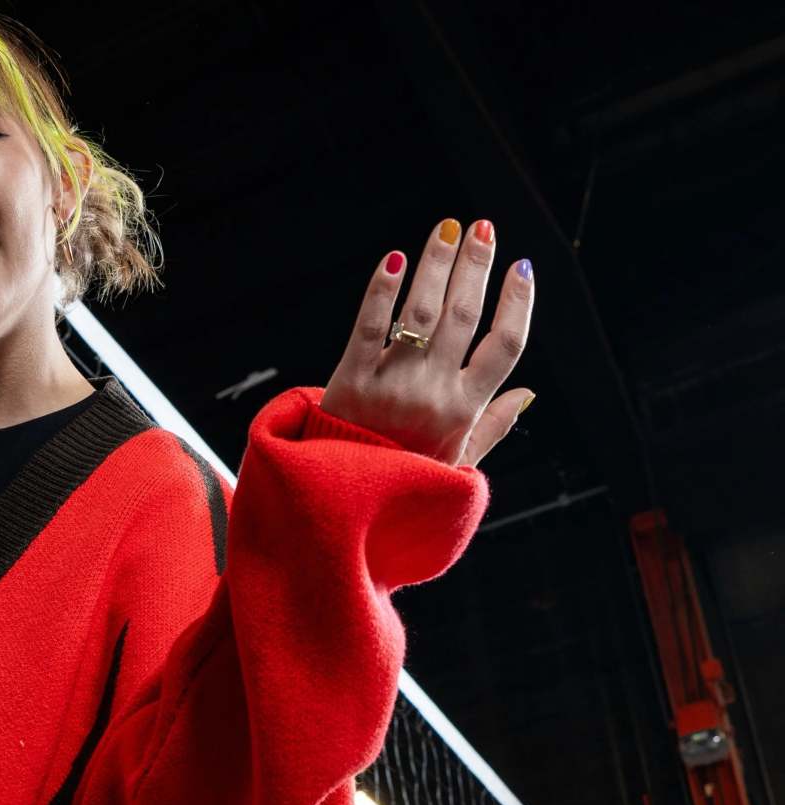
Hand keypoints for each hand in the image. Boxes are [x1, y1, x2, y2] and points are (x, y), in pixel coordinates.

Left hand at [318, 219, 534, 467]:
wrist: (345, 506)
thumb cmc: (406, 479)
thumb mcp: (459, 463)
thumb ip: (494, 426)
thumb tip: (529, 394)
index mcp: (465, 411)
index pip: (505, 346)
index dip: (517, 303)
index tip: (521, 267)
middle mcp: (433, 394)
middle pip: (463, 316)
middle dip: (476, 266)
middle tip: (483, 229)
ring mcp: (391, 386)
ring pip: (420, 312)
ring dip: (437, 264)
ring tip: (446, 230)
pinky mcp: (350, 382)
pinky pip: (368, 327)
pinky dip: (382, 291)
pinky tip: (396, 259)